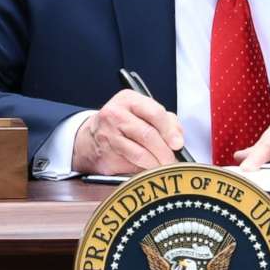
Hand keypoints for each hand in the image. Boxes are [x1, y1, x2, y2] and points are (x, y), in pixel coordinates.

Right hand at [74, 89, 189, 174]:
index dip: (169, 130)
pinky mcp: (106, 155)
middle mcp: (115, 114)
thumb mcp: (142, 112)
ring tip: (163, 166)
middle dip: (164, 151)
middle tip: (173, 160)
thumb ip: (165, 120)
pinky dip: (143, 169)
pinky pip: (130, 165)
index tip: (178, 143)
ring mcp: (108, 135)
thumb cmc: (123, 123)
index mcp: (128, 99)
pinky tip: (148, 169)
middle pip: (147, 134)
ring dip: (155, 163)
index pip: (155, 113)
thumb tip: (178, 138)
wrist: (92, 137)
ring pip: (139, 153)